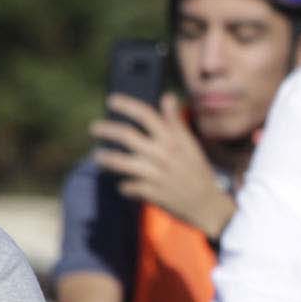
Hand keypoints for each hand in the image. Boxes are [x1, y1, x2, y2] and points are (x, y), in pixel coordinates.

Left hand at [90, 97, 234, 240]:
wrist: (206, 204)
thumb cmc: (197, 171)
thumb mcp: (190, 144)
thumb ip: (175, 121)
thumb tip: (168, 97)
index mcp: (172, 139)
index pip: (146, 115)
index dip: (127, 105)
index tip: (111, 100)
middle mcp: (162, 154)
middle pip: (128, 136)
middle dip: (107, 130)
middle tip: (94, 128)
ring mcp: (156, 174)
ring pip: (122, 162)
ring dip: (106, 158)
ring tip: (98, 156)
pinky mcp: (151, 193)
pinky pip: (128, 187)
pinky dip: (123, 186)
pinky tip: (122, 184)